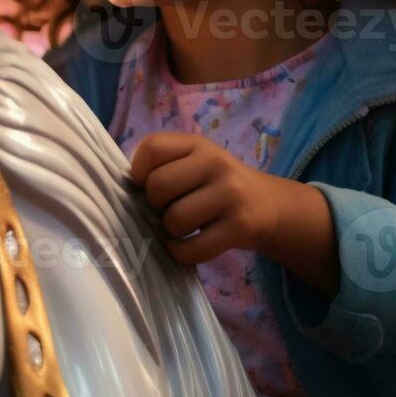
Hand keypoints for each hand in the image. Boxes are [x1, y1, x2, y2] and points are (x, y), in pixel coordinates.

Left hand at [129, 131, 285, 264]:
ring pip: (175, 219)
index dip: (139, 171)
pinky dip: (180, 252)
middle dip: (154, 205)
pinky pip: (193, 248)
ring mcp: (231, 194)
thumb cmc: (217, 185)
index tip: (146, 185)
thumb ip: (163, 166)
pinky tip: (184, 245)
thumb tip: (126, 190)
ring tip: (181, 227)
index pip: (152, 148)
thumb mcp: (195, 162)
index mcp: (197, 144)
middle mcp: (216, 163)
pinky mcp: (240, 227)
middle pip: (158, 186)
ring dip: (170, 231)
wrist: (269, 205)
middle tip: (167, 209)